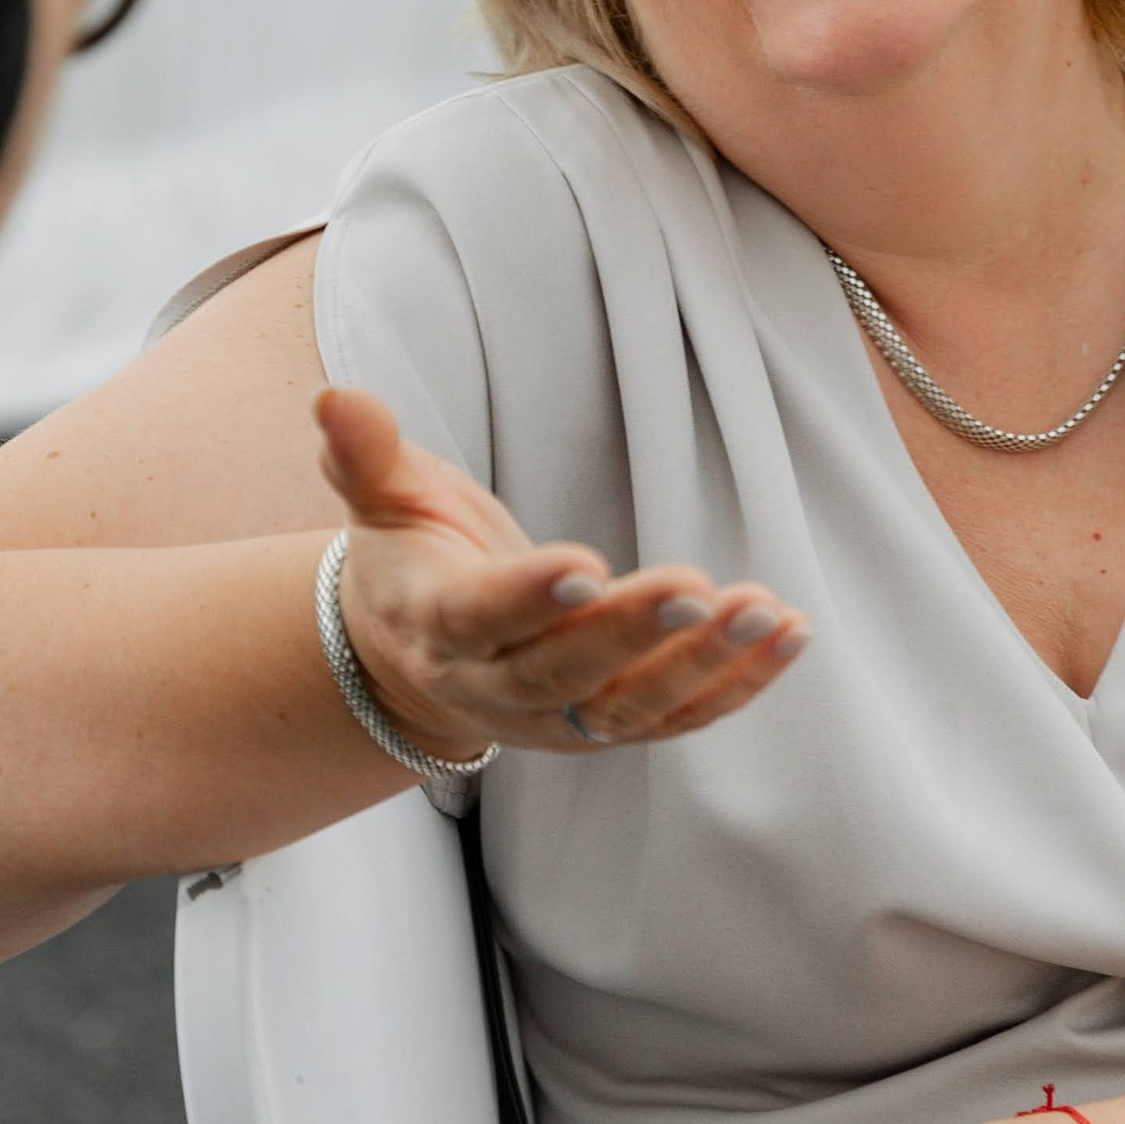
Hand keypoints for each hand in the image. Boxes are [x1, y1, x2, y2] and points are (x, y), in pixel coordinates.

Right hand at [317, 387, 808, 762]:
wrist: (416, 656)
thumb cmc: (410, 557)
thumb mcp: (383, 499)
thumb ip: (365, 453)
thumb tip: (334, 397)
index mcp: (438, 625)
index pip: (483, 618)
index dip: (531, 599)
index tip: (584, 566)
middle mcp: (496, 688)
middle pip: (565, 674)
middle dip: (631, 635)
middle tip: (696, 589)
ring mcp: (557, 719)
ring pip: (632, 707)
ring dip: (704, 666)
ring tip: (765, 614)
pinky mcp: (608, 726)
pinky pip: (677, 717)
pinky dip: (737, 685)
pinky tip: (789, 636)